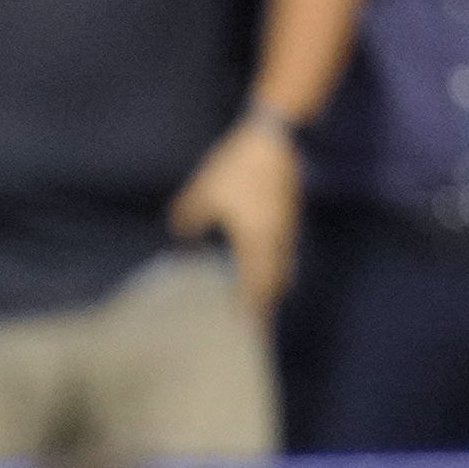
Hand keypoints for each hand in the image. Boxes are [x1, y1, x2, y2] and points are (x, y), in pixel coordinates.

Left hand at [168, 115, 296, 314]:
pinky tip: (264, 264)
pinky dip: (275, 264)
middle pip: (274, 281)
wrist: (272, 140)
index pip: (254, 283)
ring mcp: (285, 227)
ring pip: (282, 266)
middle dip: (265, 303)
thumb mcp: (206, 191)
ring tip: (261, 300)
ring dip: (272, 285)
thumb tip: (180, 235)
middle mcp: (275, 239)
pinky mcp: (288, 215)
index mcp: (254, 239)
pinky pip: (283, 250)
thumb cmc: (237, 167)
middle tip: (256, 323)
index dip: (250, 307)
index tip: (247, 327)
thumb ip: (191, 215)